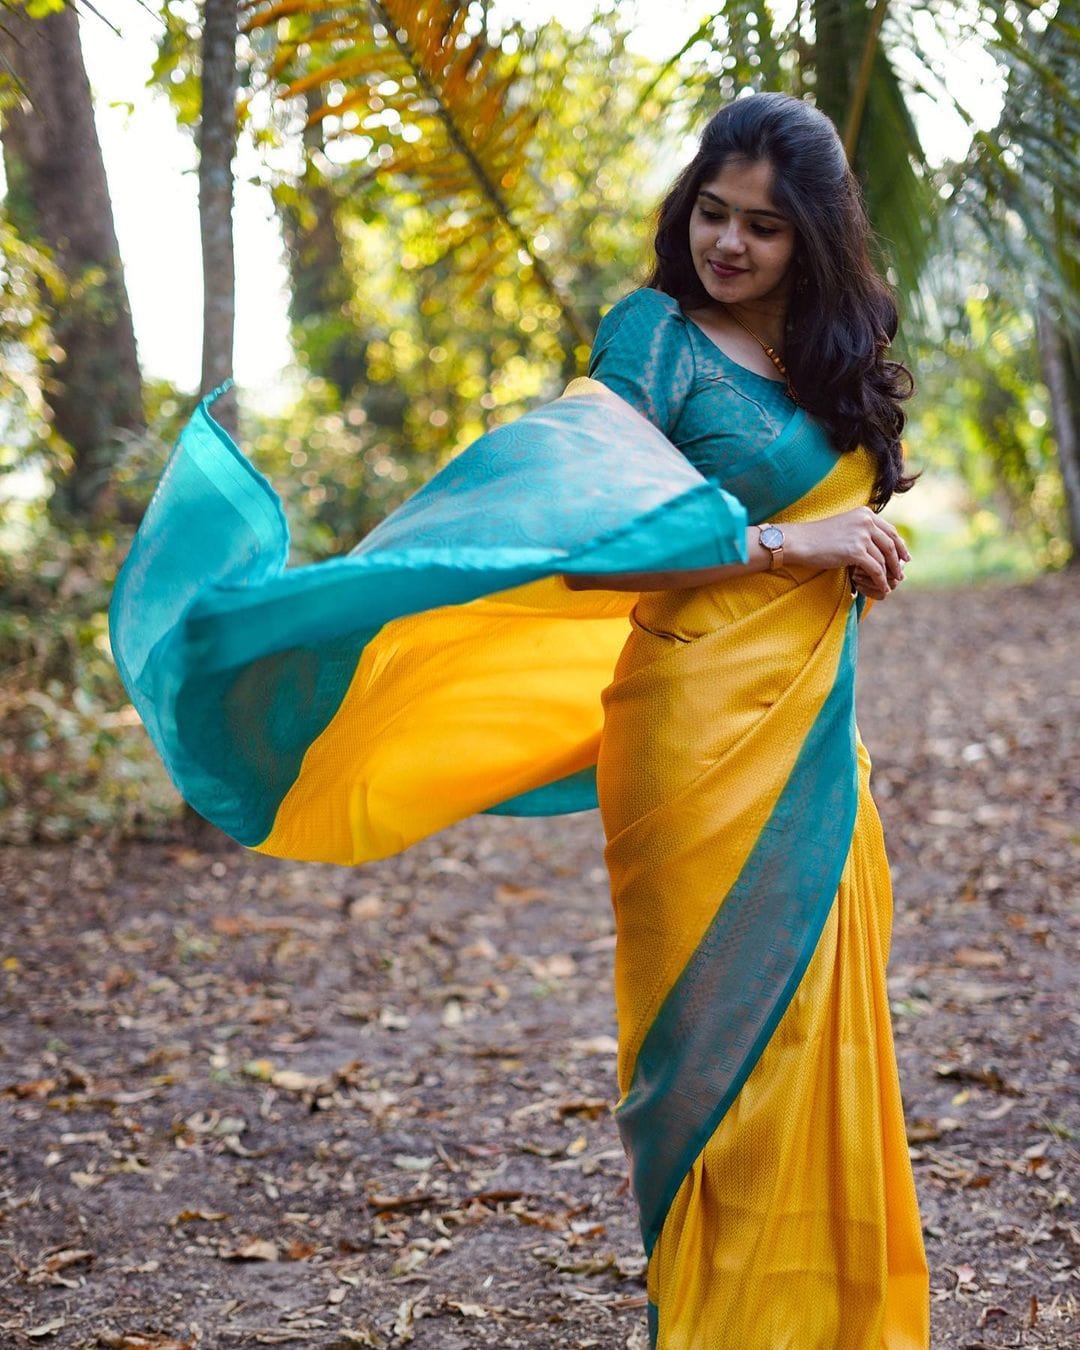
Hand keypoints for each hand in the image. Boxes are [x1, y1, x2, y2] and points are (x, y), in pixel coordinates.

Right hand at [783, 507, 908, 598]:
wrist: (800, 541)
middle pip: (891, 544)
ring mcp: (862, 535)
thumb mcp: (844, 527)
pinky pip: (875, 569)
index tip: (905, 556)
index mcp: (865, 513)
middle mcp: (866, 521)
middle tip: (901, 572)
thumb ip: (861, 531)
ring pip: (884, 558)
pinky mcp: (856, 551)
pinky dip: (880, 580)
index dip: (900, 545)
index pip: (890, 530)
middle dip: (898, 560)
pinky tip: (882, 587)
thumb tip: (875, 544)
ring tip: (891, 582)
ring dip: (889, 573)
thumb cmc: (818, 537)